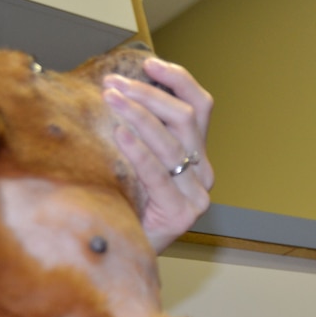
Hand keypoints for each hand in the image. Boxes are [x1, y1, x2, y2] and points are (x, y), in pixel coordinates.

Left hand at [103, 57, 213, 252]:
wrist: (124, 253)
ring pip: (173, 142)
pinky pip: (159, 174)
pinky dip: (139, 151)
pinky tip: (120, 134)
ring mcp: (196, 194)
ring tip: (112, 99)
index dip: (178, 80)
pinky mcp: (182, 214)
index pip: (200, 106)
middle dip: (149, 95)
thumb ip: (141, 131)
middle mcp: (204, 172)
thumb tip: (118, 86)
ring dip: (139, 115)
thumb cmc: (125, 202)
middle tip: (114, 84)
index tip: (148, 63)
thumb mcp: (137, 159)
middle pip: (186, 119)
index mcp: (197, 155)